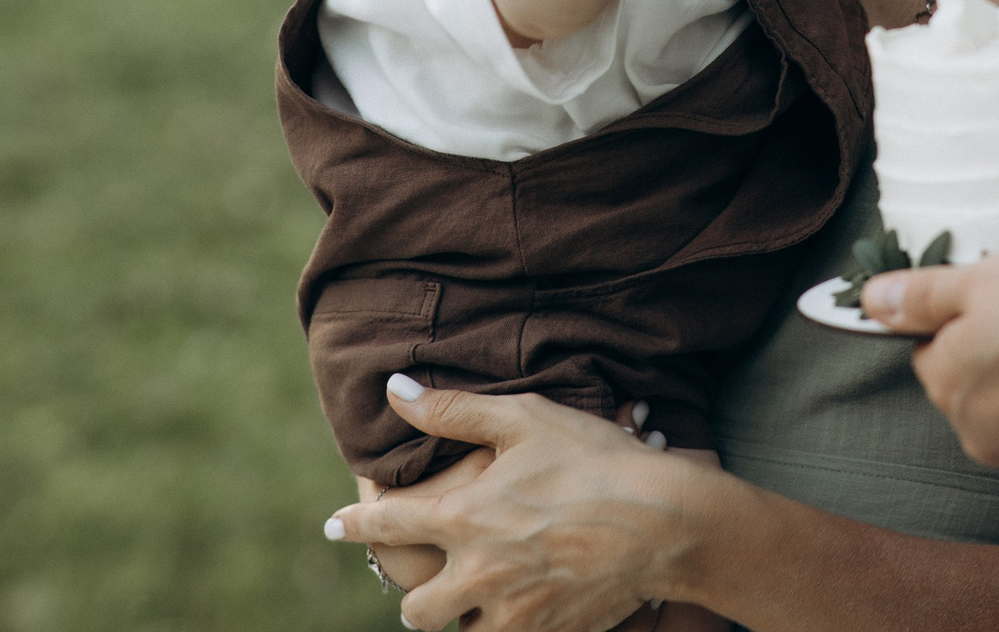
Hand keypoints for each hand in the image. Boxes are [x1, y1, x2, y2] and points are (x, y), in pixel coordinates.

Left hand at [329, 376, 707, 631]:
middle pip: (416, 609)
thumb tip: (395, 391)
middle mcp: (479, 573)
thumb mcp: (526, 420)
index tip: (332, 527)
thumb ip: (455, 411)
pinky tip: (525, 606)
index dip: (354, 527)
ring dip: (465, 617)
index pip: (388, 526)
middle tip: (433, 579)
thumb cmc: (596, 459)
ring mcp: (514, 612)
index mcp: (465, 517)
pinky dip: (509, 627)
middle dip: (417, 596)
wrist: (665, 522)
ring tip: (482, 598)